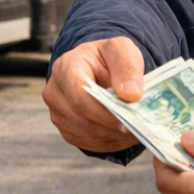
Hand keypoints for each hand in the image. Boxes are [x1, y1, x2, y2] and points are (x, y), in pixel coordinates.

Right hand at [44, 36, 146, 153]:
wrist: (100, 69)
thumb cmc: (108, 58)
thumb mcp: (121, 50)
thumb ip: (127, 67)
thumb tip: (132, 94)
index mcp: (65, 67)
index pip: (79, 95)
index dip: (104, 110)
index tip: (129, 115)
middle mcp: (55, 92)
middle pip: (82, 118)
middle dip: (112, 125)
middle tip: (138, 125)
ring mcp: (58, 114)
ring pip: (87, 134)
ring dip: (114, 135)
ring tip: (135, 128)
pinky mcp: (67, 130)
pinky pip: (89, 143)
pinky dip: (110, 141)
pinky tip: (124, 132)